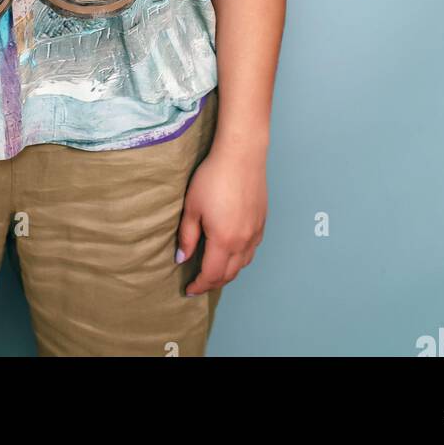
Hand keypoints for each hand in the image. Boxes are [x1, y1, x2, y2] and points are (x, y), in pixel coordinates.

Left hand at [176, 147, 267, 296]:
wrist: (241, 155)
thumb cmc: (213, 177)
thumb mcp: (192, 206)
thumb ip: (187, 236)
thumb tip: (181, 258)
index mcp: (224, 241)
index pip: (211, 275)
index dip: (199, 285)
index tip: (188, 289)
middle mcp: (243, 242)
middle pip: (229, 274)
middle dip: (213, 283)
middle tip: (199, 283)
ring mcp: (255, 233)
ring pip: (243, 264)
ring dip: (228, 272)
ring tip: (214, 271)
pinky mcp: (262, 222)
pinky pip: (252, 250)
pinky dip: (240, 258)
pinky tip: (231, 252)